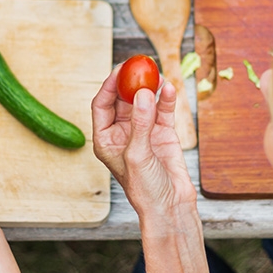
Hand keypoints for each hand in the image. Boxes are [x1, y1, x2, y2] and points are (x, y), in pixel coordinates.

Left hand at [91, 65, 194, 222]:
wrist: (171, 207)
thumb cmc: (144, 189)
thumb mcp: (137, 155)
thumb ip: (140, 124)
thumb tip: (142, 93)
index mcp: (106, 139)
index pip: (102, 104)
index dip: (109, 85)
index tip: (120, 69)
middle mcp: (123, 132)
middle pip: (124, 99)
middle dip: (132, 81)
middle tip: (140, 65)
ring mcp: (144, 131)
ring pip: (145, 102)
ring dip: (151, 88)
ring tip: (159, 74)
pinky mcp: (163, 133)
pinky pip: (163, 110)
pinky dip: (166, 99)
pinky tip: (170, 89)